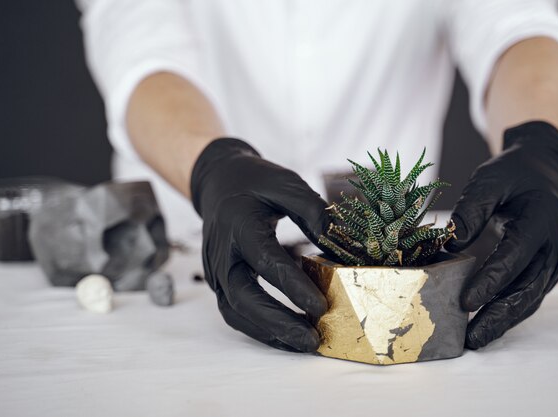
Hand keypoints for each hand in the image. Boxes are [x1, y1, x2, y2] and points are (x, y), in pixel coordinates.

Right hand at [190, 138, 329, 351]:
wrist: (218, 182)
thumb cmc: (255, 182)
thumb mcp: (287, 185)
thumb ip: (314, 213)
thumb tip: (342, 248)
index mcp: (238, 223)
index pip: (266, 261)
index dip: (294, 287)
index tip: (321, 307)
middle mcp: (221, 251)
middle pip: (243, 297)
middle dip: (278, 322)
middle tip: (312, 339)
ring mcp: (215, 269)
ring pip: (236, 312)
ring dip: (269, 332)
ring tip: (304, 343)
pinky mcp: (217, 281)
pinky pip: (235, 311)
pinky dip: (259, 328)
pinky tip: (286, 335)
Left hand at [445, 121, 557, 348]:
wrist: (543, 173)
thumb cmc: (513, 175)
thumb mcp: (489, 180)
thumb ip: (471, 209)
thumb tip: (451, 244)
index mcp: (540, 220)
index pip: (515, 256)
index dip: (491, 281)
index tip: (466, 302)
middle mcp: (552, 246)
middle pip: (527, 288)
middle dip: (498, 316)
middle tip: (471, 338)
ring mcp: (552, 262)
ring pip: (529, 299)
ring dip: (503, 322)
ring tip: (474, 340)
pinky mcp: (544, 272)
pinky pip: (528, 297)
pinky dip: (508, 314)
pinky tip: (486, 326)